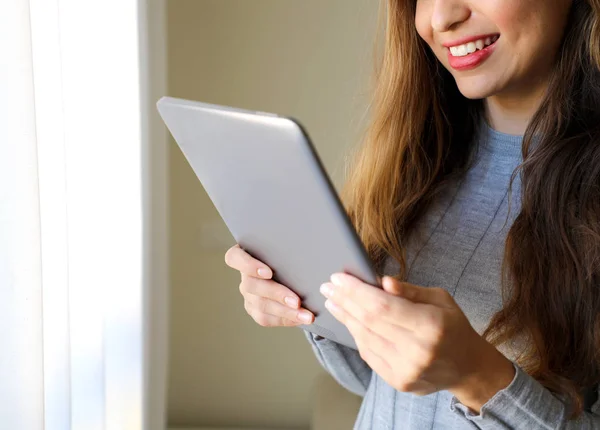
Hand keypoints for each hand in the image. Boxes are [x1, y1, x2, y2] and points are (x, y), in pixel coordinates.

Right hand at [224, 244, 314, 326]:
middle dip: (276, 294)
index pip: (235, 258)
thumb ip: (290, 245)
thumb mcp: (289, 245)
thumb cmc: (292, 252)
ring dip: (285, 311)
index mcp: (246, 254)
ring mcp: (248, 294)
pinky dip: (285, 319)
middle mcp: (245, 275)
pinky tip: (300, 318)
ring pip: (260, 305)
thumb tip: (306, 246)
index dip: (248, 266)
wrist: (296, 269)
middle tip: (296, 301)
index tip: (268, 272)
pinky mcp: (255, 310)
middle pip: (251, 286)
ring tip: (306, 315)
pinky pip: (266, 318)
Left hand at [320, 273, 514, 408]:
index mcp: (431, 326)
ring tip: (333, 302)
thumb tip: (382, 282)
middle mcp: (417, 351)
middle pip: (369, 322)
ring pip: (365, 338)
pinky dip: (356, 335)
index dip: (356, 291)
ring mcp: (406, 370)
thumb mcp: (439, 299)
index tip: (338, 278)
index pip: (382, 306)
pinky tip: (349, 321)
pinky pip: (368, 354)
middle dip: (345, 301)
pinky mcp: (398, 381)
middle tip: (328, 287)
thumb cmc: (452, 327)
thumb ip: (409, 291)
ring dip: (345, 318)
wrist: (467, 368)